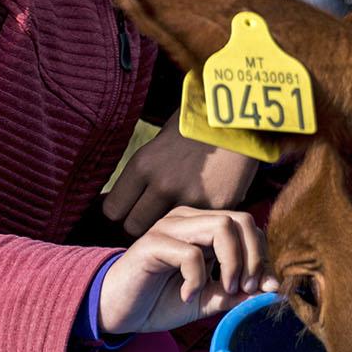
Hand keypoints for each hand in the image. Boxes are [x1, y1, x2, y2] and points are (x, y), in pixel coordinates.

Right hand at [97, 207, 278, 334]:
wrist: (117, 312)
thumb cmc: (160, 301)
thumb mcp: (207, 299)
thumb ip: (236, 293)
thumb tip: (273, 290)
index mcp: (204, 227)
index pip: (247, 226)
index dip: (263, 256)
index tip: (265, 288)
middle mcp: (189, 220)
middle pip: (240, 220)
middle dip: (254, 257)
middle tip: (247, 289)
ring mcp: (170, 227)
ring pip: (221, 227)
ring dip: (232, 264)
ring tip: (225, 291)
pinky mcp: (152, 243)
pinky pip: (191, 253)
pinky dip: (197, 279)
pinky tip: (186, 296)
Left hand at [103, 125, 259, 235]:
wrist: (238, 118)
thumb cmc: (194, 126)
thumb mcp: (159, 142)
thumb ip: (144, 171)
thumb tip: (127, 196)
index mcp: (142, 165)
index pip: (112, 210)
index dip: (122, 212)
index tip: (133, 209)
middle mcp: (162, 184)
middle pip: (133, 227)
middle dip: (143, 225)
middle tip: (156, 217)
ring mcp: (190, 197)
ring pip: (166, 232)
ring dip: (171, 228)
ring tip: (179, 217)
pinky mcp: (217, 206)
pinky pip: (199, 224)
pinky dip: (200, 222)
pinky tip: (205, 209)